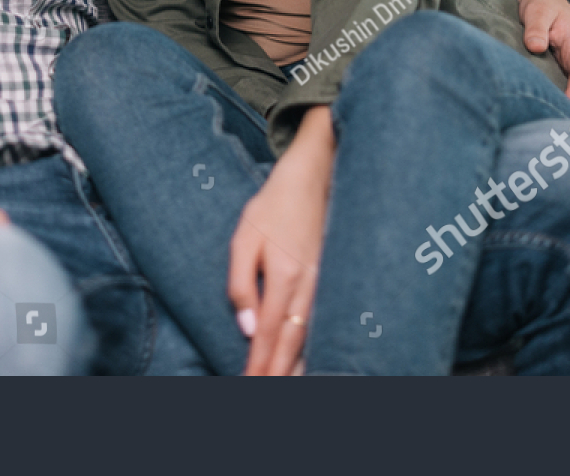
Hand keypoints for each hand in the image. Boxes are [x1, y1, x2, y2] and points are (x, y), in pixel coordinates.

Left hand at [228, 105, 334, 374]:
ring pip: (310, 336)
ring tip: (283, 384)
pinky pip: (320, 321)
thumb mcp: (244, 238)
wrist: (312, 176)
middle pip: (292, 343)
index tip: (249, 385)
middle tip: (263, 393)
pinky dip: (312, 345)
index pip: (270, 334)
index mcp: (284, 277)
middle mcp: (308, 286)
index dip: (259, 364)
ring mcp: (323, 283)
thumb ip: (241, 284)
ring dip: (296, 364)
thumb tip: (247, 327)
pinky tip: (307, 358)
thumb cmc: (273, 206)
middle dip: (277, 373)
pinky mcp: (328, 278)